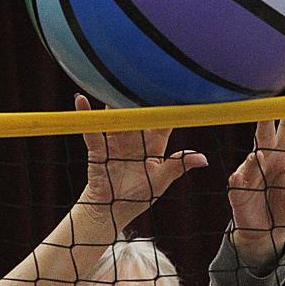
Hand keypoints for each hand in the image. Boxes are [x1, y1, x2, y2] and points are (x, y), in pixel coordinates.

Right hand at [77, 94, 207, 222]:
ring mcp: (115, 140)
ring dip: (114, 101)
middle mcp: (135, 137)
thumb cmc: (139, 195)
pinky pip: (92, 130)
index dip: (167, 106)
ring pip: (116, 116)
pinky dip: (86, 115)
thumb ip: (178, 166)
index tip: (174, 86)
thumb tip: (203, 159)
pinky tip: (81, 99)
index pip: (162, 121)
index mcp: (153, 144)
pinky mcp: (98, 148)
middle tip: (144, 74)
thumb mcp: (161, 180)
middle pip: (137, 112)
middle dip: (139, 96)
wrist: (114, 211)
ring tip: (115, 81)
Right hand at [227, 85, 284, 267]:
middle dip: (265, 118)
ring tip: (259, 157)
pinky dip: (240, 178)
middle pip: (264, 135)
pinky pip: (237, 181)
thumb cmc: (284, 209)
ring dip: (255, 158)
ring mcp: (250, 174)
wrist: (267, 234)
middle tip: (268, 103)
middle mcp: (265, 161)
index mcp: (283, 159)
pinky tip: (240, 176)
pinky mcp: (238, 190)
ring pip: (252, 159)